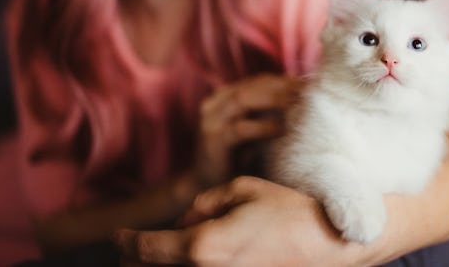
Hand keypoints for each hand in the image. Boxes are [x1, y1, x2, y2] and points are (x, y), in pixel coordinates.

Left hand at [115, 176, 358, 266]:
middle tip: (128, 252)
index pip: (146, 248)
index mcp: (201, 246)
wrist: (330, 246)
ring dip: (161, 266)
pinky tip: (195, 259)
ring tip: (153, 258)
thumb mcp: (243, 190)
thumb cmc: (289, 213)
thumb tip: (186, 220)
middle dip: (136, 261)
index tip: (118, 236)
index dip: (126, 242)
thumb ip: (205, 203)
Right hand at [195, 74, 302, 186]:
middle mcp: (216, 102)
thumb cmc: (237, 158)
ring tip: (299, 105)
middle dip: (284, 87)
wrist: (205, 186)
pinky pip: (240, 128)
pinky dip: (263, 126)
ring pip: (245, 99)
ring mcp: (212, 119)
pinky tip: (283, 129)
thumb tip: (307, 103)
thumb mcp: (255, 131)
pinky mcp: (212, 140)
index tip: (312, 85)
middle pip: (254, 85)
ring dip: (275, 100)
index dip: (287, 81)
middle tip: (309, 93)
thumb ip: (270, 115)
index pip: (261, 80)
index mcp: (227, 96)